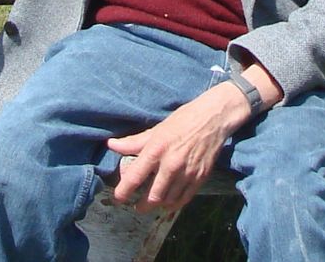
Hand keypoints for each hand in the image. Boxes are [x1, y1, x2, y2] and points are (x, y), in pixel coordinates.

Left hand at [106, 81, 250, 213]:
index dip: (124, 191)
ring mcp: (187, 172)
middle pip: (153, 196)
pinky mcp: (200, 178)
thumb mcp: (156, 129)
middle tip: (136, 205)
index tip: (118, 198)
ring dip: (158, 205)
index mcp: (157, 148)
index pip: (135, 176)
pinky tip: (168, 201)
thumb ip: (133, 142)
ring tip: (152, 202)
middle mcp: (171, 164)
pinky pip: (184, 199)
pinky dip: (174, 204)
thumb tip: (112, 145)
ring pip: (168, 201)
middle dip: (142, 205)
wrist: (213, 118)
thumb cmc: (183, 119)